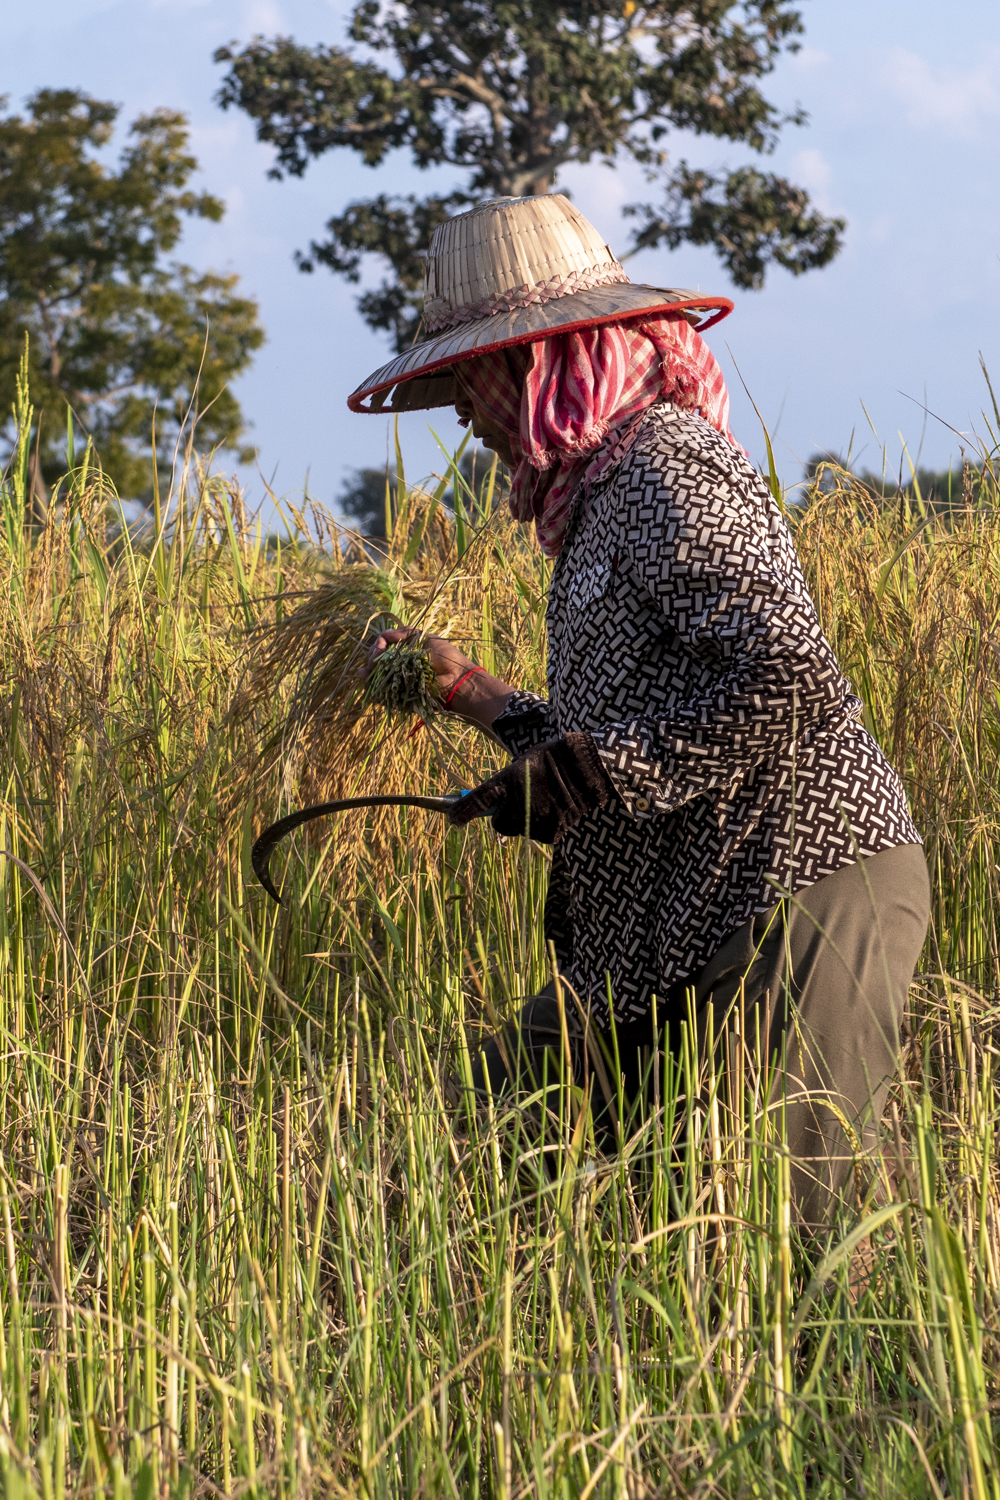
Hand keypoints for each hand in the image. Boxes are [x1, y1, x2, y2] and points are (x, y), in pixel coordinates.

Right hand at [360, 627, 518, 735]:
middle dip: (372, 658)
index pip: (386, 645)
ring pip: (378, 677)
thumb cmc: (447, 659)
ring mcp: (402, 681)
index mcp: (409, 651)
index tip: (380, 645)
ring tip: (364, 671)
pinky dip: (373, 687)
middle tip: (374, 657)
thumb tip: (383, 635)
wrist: (458, 682)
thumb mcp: (426, 639)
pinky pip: (383, 693)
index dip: (379, 644)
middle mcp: (403, 665)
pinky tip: (365, 677)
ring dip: (368, 672)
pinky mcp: (402, 696)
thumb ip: (404, 635)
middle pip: (379, 661)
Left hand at [447, 733, 611, 843]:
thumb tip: (493, 800)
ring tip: (542, 803)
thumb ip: (506, 782)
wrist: (584, 768)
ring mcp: (534, 819)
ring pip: (520, 831)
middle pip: (499, 825)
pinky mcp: (550, 832)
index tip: (452, 820)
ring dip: (525, 822)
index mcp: (507, 782)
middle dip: (504, 818)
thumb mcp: (522, 763)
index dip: (462, 812)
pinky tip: (554, 810)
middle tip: (518, 805)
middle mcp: (517, 803)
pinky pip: (538, 835)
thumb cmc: (551, 759)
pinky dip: (543, 827)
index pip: (477, 801)